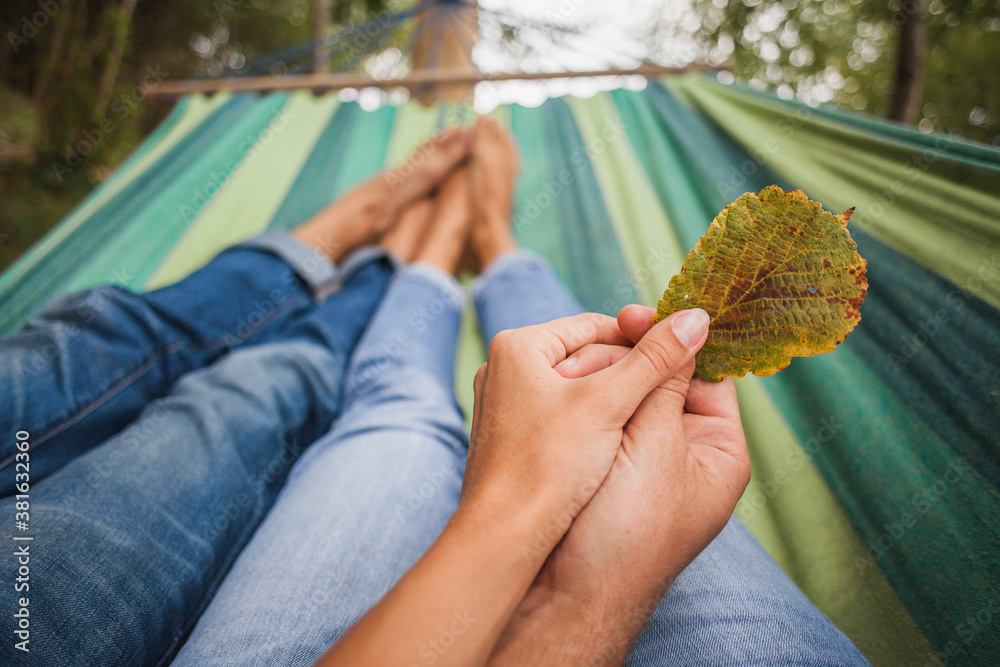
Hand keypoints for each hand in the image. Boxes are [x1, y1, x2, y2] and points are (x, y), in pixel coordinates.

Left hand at [461, 309, 710, 555]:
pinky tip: (610, 447)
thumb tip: (696, 318)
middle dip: (625, 374)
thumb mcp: (610, 404)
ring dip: (610, 400)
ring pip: (573, 387)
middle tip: (667, 394)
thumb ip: (656, 359)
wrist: (504, 537)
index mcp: (518, 345)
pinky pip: (558, 414)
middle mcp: (502, 368)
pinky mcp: (508, 435)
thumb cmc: (547, 467)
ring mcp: (503, 403)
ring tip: (641, 423)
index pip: (595, 326)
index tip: (678, 359)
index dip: (642, 342)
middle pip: (584, 355)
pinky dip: (588, 423)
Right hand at [489, 305, 749, 665]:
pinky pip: (599, 417)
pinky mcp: (602, 464)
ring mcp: (641, 460)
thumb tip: (694, 320)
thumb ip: (667, 379)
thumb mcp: (655, 444)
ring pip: (626, 395)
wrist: (568, 593)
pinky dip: (584, 399)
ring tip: (568, 366)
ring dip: (602, 377)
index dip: (675, 340)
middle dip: (629, 358)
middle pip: (663, 380)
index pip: (707, 374)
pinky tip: (561, 386)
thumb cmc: (625, 530)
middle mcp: (684, 454)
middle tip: (592, 341)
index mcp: (717, 451)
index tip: (636, 313)